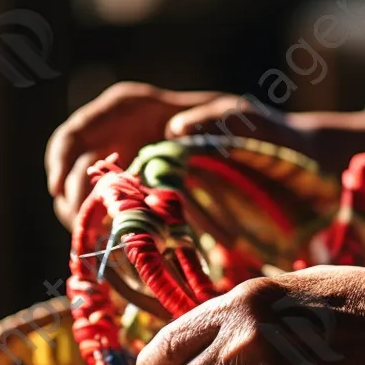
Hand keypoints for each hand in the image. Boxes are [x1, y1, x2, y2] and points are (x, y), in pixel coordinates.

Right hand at [45, 82, 310, 228]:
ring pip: (96, 195)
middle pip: (82, 163)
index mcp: (152, 109)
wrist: (301, 168)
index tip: (63, 183)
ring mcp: (145, 172)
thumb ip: (215, 120)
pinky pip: (126, 220)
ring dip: (92, 220)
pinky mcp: (158, 205)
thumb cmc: (274, 137)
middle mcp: (139, 139)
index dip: (68, 150)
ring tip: (102, 245)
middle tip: (83, 225)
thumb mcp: (250, 121)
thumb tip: (173, 131)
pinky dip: (119, 237)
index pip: (94, 121)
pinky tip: (124, 255)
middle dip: (75, 193)